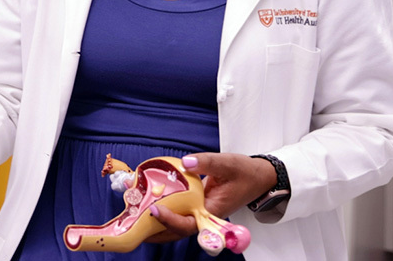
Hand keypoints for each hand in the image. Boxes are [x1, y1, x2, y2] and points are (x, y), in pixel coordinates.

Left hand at [144, 153, 277, 242]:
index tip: (155, 210)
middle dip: (156, 230)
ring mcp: (200, 213)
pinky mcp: (197, 207)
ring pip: (176, 225)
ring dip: (157, 225)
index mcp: (213, 210)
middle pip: (177, 231)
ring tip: (134, 219)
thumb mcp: (227, 163)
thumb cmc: (245, 173)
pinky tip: (149, 205)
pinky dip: (164, 212)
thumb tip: (186, 162)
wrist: (258, 178)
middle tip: (134, 223)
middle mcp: (205, 216)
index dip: (170, 220)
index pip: (189, 223)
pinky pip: (179, 214)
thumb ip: (206, 163)